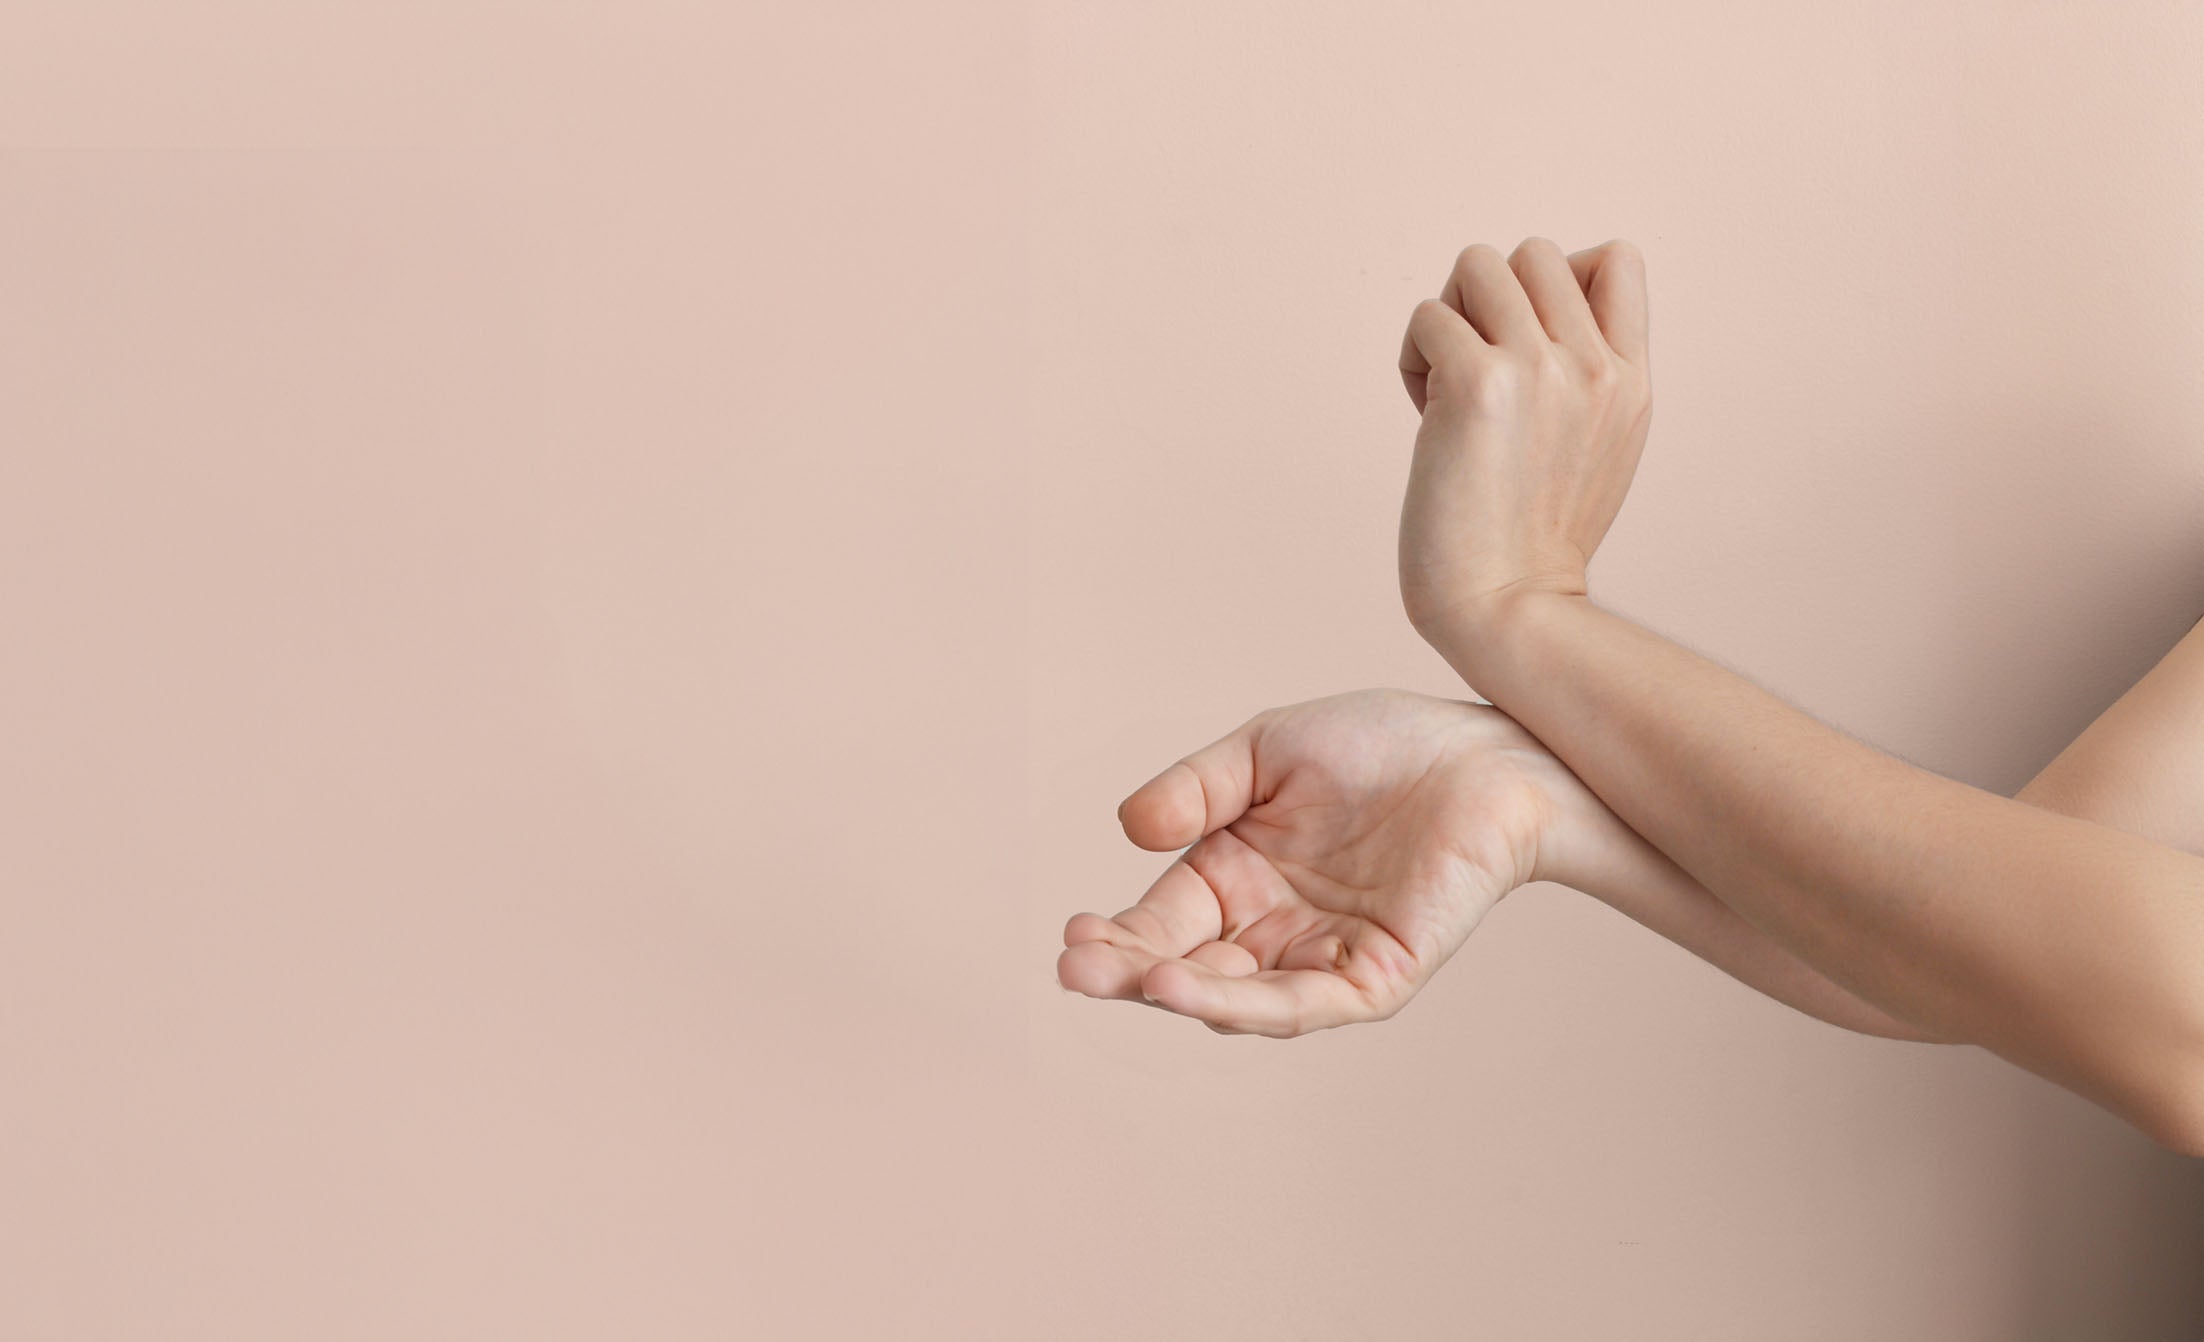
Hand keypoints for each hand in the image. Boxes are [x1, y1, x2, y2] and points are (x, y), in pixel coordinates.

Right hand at [1057, 689, 1602, 1036]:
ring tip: (1133, 981)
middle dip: (1128, 974)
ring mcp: (1319, 958)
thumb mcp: (1267, 751)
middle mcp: (1269, 927)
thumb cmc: (1382, 744)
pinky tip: (1190, 988)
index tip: (1072, 939)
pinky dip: (1244, 1003)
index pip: (1160, 921)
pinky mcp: (1372, 978)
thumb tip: (1129, 831)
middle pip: (1183, 968)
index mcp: (1234, 875)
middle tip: (1074, 970)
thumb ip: (1197, 789)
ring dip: (1180, 995)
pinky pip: (1299, 1001)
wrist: (1486, 752)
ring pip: (1234, 997)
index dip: (1115, 937)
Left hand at [1395, 237, 1652, 640]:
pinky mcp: (1478, 384)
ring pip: (1477, 264)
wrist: (1505, 606)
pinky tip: (1425, 417)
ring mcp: (1541, 370)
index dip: (1558, 281)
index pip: (1616, 258)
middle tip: (1476, 374)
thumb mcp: (1598, 445)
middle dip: (1488, 301)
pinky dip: (1413, 358)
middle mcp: (1595, 366)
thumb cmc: (1531, 538)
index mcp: (1632, 379)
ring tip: (1447, 387)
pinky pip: (1428, 316)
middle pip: (1531, 253)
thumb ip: (1585, 374)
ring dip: (1448, 318)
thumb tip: (1530, 305)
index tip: (1528, 347)